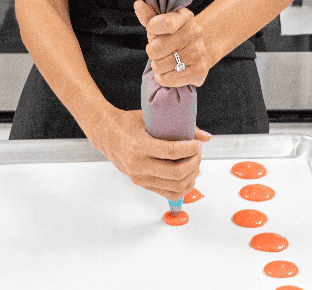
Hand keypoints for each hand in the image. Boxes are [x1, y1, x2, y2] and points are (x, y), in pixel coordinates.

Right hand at [86, 108, 211, 201]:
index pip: (171, 152)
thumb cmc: (126, 124)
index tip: (198, 143)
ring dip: (191, 176)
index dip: (190, 149)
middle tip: (198, 152)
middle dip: (194, 162)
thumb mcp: (149, 118)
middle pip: (176, 173)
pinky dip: (184, 187)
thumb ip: (177, 126)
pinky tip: (188, 176)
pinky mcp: (142, 184)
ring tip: (194, 163)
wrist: (106, 135)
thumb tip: (205, 137)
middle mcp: (138, 165)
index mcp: (138, 146)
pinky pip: (169, 194)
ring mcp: (139, 178)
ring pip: (175, 186)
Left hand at [134, 0, 210, 87]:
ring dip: (157, 66)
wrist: (199, 51)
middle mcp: (195, 32)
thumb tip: (138, 5)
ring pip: (160, 65)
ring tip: (165, 61)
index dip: (152, 29)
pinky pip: (169, 79)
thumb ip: (148, 16)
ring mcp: (199, 52)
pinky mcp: (200, 71)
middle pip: (155, 49)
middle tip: (160, 51)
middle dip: (152, 52)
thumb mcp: (161, 23)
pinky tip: (168, 72)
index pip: (162, 24)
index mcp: (185, 17)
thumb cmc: (174, 36)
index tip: (153, 31)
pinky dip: (163, 78)